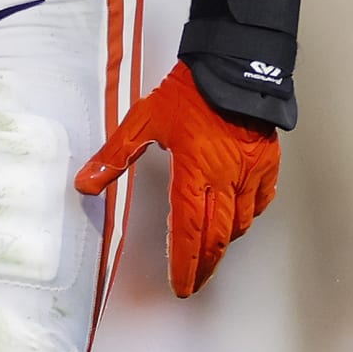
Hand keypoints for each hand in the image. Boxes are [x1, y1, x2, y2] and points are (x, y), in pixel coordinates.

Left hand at [76, 60, 279, 298]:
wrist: (233, 65)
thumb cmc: (189, 91)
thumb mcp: (143, 120)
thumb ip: (115, 156)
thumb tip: (85, 183)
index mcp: (192, 171)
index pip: (188, 231)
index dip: (184, 264)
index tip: (180, 285)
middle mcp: (225, 178)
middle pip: (217, 238)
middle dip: (204, 266)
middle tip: (194, 282)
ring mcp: (250, 173)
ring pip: (240, 223)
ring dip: (223, 241)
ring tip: (209, 250)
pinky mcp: (267, 163)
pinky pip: (260, 202)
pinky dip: (247, 216)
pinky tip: (237, 218)